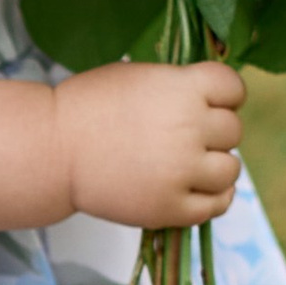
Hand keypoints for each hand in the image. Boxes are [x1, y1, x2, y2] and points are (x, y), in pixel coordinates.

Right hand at [52, 59, 244, 228]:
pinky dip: (214, 198)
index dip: (223, 97)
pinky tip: (198, 190)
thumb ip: (178, 87)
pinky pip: (215, 206)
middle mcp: (190, 127)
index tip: (206, 105)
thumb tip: (210, 105)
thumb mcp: (137, 77)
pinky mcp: (170, 207)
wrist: (52, 151)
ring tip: (190, 167)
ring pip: (230, 170)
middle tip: (182, 138)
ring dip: (215, 167)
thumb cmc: (87, 107)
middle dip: (213, 132)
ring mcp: (182, 170)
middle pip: (232, 130)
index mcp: (183, 88)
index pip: (233, 88)